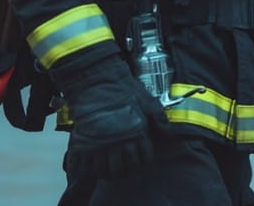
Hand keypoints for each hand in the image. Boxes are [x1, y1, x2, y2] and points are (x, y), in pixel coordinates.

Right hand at [50, 53, 168, 178]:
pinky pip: (83, 166)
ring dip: (105, 173)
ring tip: (105, 171)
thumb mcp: (147, 102)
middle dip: (123, 173)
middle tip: (120, 171)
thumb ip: (159, 119)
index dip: (142, 164)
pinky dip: (85, 171)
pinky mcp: (83, 143)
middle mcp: (120, 143)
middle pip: (122, 170)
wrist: (97, 80)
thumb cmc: (124, 89)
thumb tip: (170, 135)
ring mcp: (100, 144)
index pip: (144, 160)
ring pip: (103, 171)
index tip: (139, 164)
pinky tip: (89, 168)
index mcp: (138, 134)